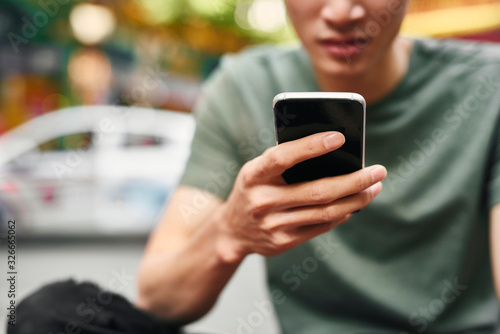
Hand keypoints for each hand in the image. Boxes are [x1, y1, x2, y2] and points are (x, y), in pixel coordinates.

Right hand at [214, 131, 385, 262]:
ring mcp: (274, 225)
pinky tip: (356, 203)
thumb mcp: (257, 170)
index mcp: (253, 176)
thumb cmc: (253, 189)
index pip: (283, 157)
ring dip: (357, 199)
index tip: (340, 137)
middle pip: (318, 191)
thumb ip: (284, 161)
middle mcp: (262, 202)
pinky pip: (323, 226)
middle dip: (354, 180)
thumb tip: (333, 150)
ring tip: (374, 186)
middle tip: (379, 170)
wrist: (233, 230)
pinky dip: (343, 213)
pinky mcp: (285, 242)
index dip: (311, 146)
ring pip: (326, 212)